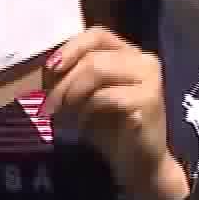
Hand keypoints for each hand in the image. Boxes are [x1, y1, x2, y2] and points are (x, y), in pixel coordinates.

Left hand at [43, 27, 187, 199]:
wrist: (139, 165)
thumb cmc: (110, 130)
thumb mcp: (83, 98)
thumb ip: (70, 77)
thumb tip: (49, 67)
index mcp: (128, 54)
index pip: (97, 34)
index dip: (71, 47)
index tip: (50, 69)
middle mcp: (143, 60)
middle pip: (93, 56)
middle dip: (63, 82)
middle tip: (48, 107)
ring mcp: (150, 78)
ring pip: (98, 70)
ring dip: (72, 94)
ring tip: (63, 116)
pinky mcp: (150, 100)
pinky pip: (107, 97)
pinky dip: (87, 111)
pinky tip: (82, 127)